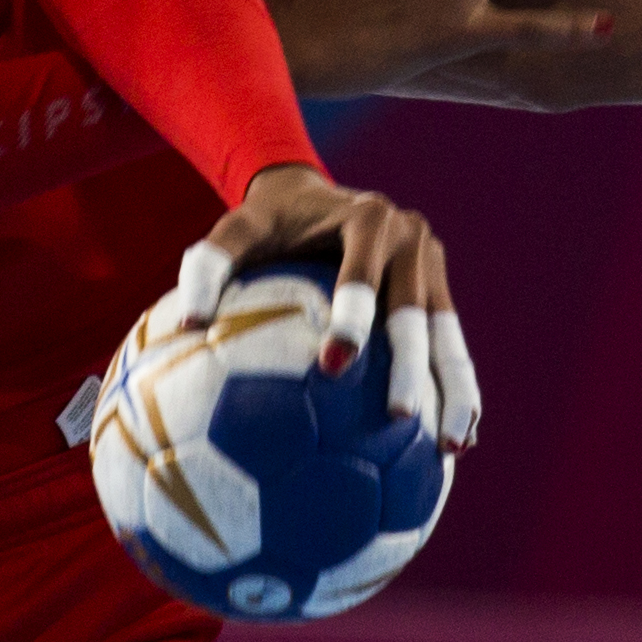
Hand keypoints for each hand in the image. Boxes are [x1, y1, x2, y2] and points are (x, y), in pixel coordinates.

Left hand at [168, 163, 480, 450]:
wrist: (313, 194)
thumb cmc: (267, 223)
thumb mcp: (235, 231)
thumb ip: (207, 267)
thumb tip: (184, 323)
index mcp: (366, 220)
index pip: (360, 276)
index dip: (352, 319)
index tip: (333, 367)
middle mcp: (410, 237)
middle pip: (415, 312)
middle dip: (411, 366)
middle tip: (398, 417)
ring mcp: (431, 264)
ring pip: (447, 336)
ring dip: (455, 391)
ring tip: (453, 447)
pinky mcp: (439, 289)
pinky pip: (450, 345)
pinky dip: (455, 389)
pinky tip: (457, 444)